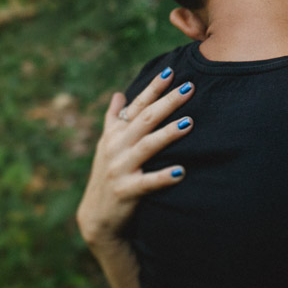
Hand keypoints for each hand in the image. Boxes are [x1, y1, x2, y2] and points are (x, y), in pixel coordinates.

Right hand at [76, 68, 194, 248]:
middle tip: (189, 88)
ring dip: (168, 134)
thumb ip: (114, 119)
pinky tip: (181, 172)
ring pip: (147, 146)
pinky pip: (147, 183)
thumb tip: (119, 93)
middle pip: (146, 120)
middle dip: (167, 102)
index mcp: (115, 134)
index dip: (153, 88)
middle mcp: (116, 147)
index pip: (137, 106)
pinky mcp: (126, 191)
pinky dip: (163, 177)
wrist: (97, 217)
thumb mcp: (107, 145)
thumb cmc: (108, 175)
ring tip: (188, 122)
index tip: (170, 71)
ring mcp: (120, 169)